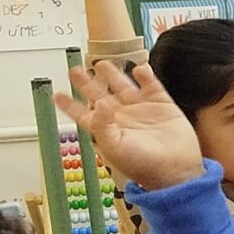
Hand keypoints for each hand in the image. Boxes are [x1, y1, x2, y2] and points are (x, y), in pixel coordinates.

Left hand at [54, 59, 203, 189]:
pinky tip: (139, 68)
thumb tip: (99, 102)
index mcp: (107, 128)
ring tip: (102, 63)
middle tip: (75, 70)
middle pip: (99, 95)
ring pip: (123, 86)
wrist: (175, 169)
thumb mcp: (115, 147)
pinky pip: (151, 85)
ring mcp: (142, 109)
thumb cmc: (143, 165)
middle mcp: (122, 117)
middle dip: (86, 83)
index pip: (82, 113)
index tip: (58, 94)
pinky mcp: (162, 105)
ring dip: (112, 74)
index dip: (70, 105)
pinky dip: (145, 75)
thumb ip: (102, 124)